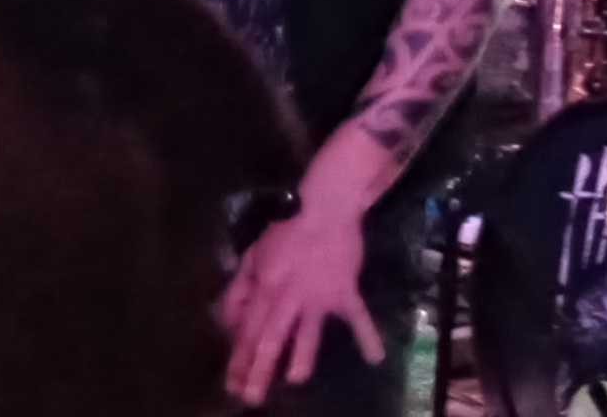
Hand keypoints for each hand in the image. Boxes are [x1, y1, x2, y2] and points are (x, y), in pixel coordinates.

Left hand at [219, 202, 380, 405]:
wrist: (326, 208)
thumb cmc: (287, 230)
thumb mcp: (254, 255)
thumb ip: (240, 289)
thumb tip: (231, 322)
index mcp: (265, 288)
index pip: (249, 330)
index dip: (239, 359)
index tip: (232, 385)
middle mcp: (289, 297)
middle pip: (272, 337)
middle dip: (260, 370)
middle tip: (252, 398)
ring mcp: (319, 296)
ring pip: (308, 330)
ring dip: (302, 355)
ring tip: (295, 379)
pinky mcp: (345, 292)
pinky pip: (357, 316)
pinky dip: (368, 335)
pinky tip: (375, 357)